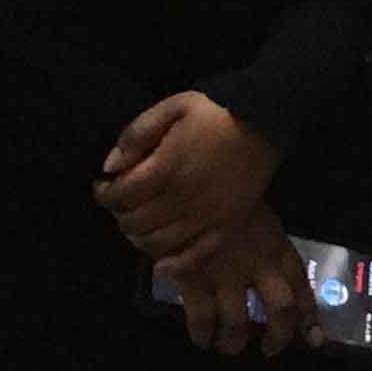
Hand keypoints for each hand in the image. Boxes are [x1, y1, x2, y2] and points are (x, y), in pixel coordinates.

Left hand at [95, 92, 280, 271]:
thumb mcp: (173, 106)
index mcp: (165, 170)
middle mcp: (181, 200)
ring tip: (140, 224)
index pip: (119, 195)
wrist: (267, 118)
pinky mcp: (226, 226)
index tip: (104, 185)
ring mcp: (205, 217)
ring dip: (140, 237)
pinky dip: (174, 264)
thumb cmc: (217, 111)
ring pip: (157, 243)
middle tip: (123, 203)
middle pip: (135, 222)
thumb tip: (110, 167)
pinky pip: (195, 257)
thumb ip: (137, 134)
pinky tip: (162, 262)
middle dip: (120, 214)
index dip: (104, 193)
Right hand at [174, 207, 317, 359]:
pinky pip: (201, 318)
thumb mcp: (260, 219)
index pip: (301, 285)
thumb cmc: (229, 197)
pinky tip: (202, 339)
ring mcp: (226, 273)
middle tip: (270, 349)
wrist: (192, 186)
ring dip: (235, 341)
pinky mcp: (195, 278)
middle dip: (278, 336)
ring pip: (239, 322)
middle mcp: (258, 264)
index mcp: (277, 246)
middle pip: (280, 309)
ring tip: (230, 346)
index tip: (314, 338)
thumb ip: (269, 247)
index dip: (309, 315)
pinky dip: (202, 334)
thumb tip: (276, 275)